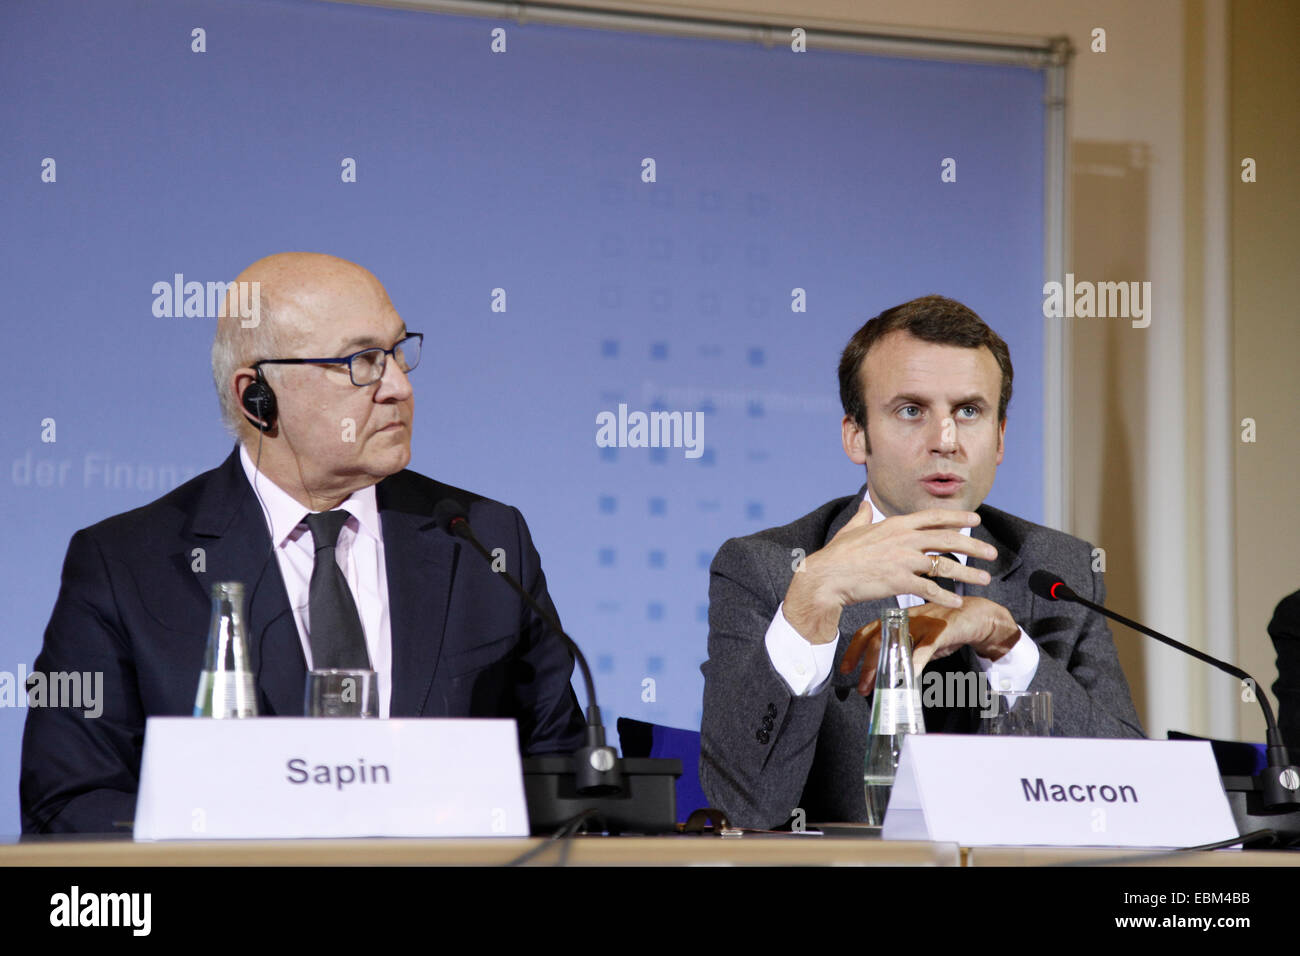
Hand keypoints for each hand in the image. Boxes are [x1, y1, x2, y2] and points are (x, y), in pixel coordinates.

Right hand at [782, 503, 996, 643]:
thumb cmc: (837, 555)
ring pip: (945, 565)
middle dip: (974, 545)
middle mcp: (904, 539)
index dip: (958, 517)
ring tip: (984, 579)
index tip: (976, 518)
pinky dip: (946, 596)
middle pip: (948, 539)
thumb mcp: (852, 529)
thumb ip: (863, 517)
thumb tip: (865, 505)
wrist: (827, 576)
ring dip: (968, 573)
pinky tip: (957, 602)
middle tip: (992, 553)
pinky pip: (930, 589)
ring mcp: (903, 560)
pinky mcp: (900, 581)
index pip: (934, 517)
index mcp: (896, 525)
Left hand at [839, 596, 1020, 693]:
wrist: (976, 614)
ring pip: (896, 644)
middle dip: (866, 665)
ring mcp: (922, 624)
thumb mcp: (918, 637)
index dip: (854, 650)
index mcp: (897, 619)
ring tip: (878, 686)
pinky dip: (915, 663)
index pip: (867, 632)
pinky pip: (924, 649)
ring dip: (885, 667)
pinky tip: (908, 677)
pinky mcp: (940, 631)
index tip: (845, 668)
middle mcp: (905, 620)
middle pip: (877, 640)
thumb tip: (881, 668)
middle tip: (860, 686)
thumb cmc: (945, 626)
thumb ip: (900, 648)